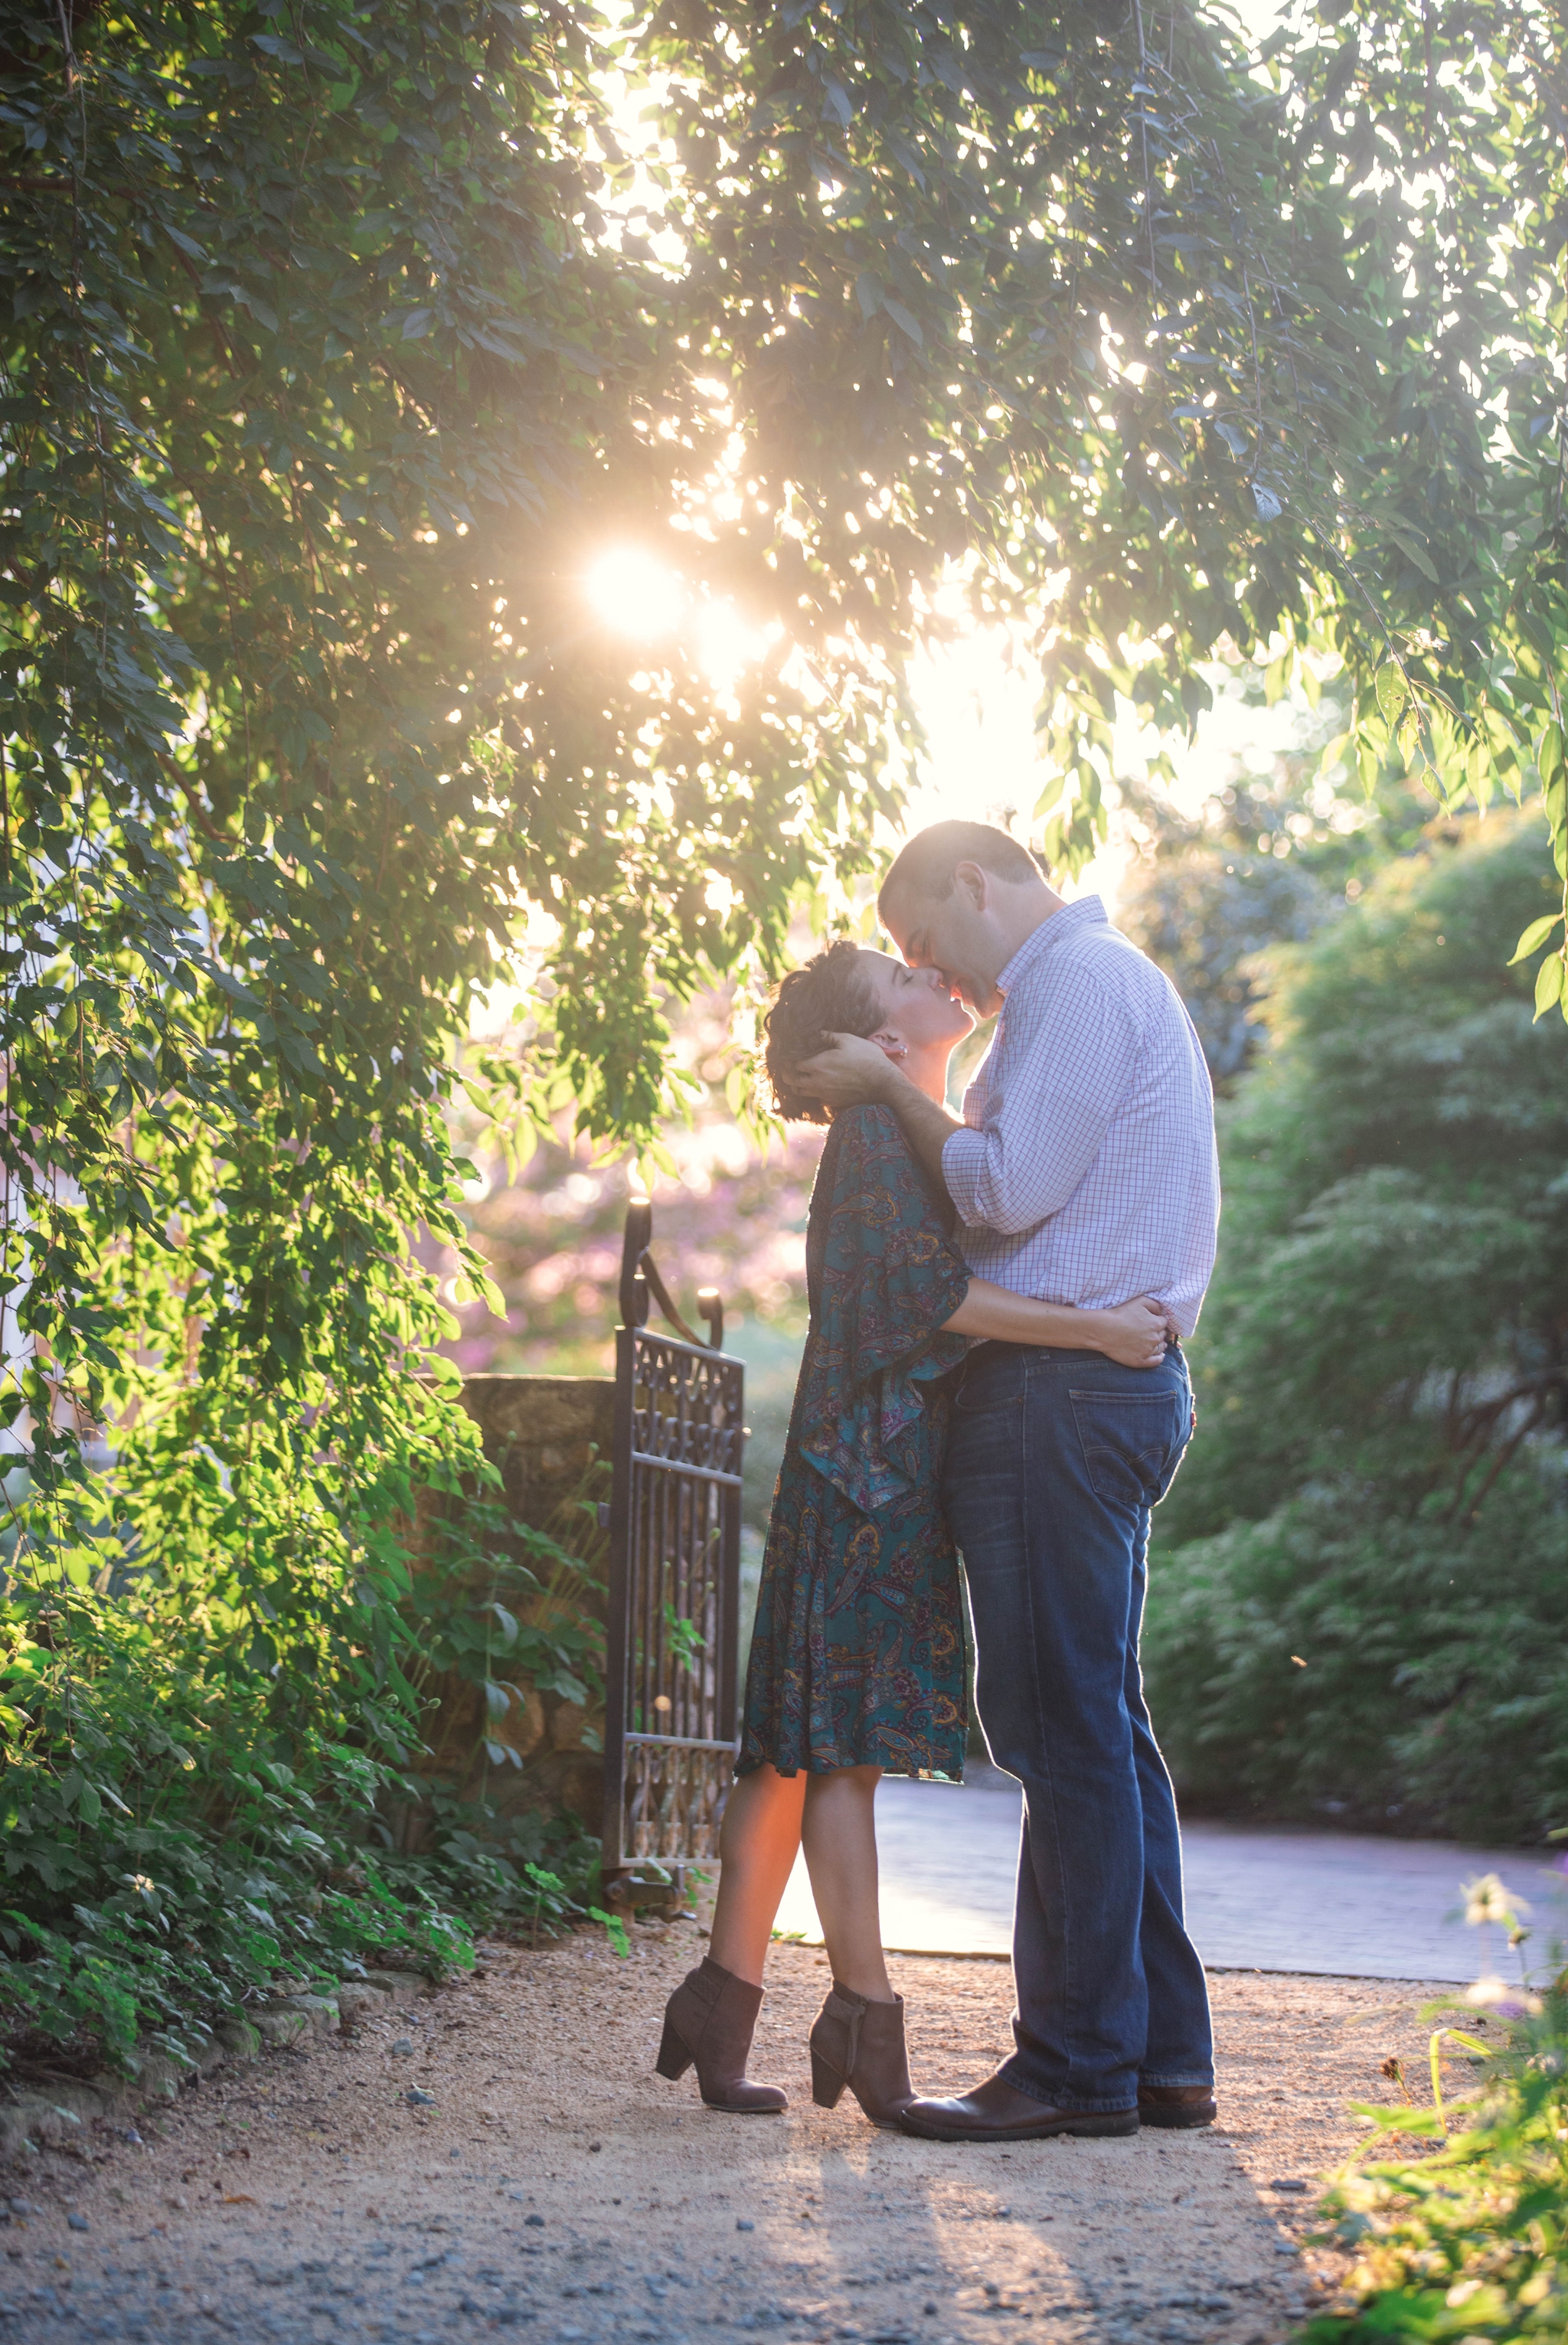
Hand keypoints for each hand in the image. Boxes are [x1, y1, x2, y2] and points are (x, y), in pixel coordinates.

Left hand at [791, 1030, 905, 1108]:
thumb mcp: (848, 1040)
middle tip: (791, 1069)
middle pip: (793, 1083)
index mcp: (817, 1066)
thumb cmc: (867, 1058)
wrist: (883, 1083)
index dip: (790, 1061)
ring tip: (804, 1077)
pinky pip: (817, 1098)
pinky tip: (821, 1085)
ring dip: (800, 1085)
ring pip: (803, 1093)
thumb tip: (818, 1033)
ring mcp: (825, 1094)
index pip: (793, 1066)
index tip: (792, 1057)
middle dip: (789, 1076)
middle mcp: (817, 1082)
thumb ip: (829, 1036)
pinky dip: (815, 1092)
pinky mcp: (834, 1102)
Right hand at [1092, 1296, 1175, 1368]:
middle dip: (1158, 1332)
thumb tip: (1161, 1311)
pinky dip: (1159, 1358)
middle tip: (1149, 1331)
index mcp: (1157, 1324)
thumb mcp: (1140, 1301)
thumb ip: (1155, 1304)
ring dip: (1159, 1344)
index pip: (1164, 1322)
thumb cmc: (1120, 1313)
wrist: (1104, 1329)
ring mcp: (1148, 1350)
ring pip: (1161, 1348)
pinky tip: (1160, 1355)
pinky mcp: (1140, 1360)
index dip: (1158, 1321)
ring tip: (1153, 1342)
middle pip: (1163, 1335)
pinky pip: (1156, 1361)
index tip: (1152, 1321)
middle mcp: (1155, 1338)